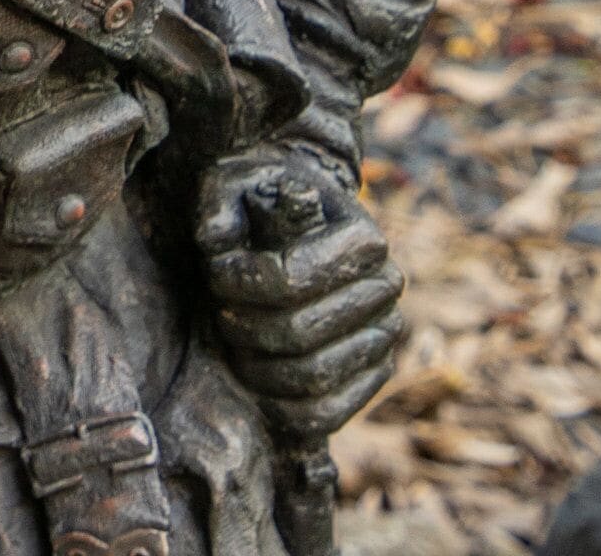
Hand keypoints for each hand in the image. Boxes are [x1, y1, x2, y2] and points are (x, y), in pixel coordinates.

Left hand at [195, 141, 404, 439]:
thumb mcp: (230, 186)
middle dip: (241, 324)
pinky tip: (253, 377)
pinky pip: (326, 413)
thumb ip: (219, 206)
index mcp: (362, 238)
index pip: (289, 279)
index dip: (236, 281)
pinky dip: (279, 405)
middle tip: (221, 308)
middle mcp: (385, 287)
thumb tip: (219, 241)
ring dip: (255, 363)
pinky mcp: (374, 373)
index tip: (215, 269)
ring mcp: (385, 334)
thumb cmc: (257, 205)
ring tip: (236, 336)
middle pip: (296, 332)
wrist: (293, 227)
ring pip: (310, 376)